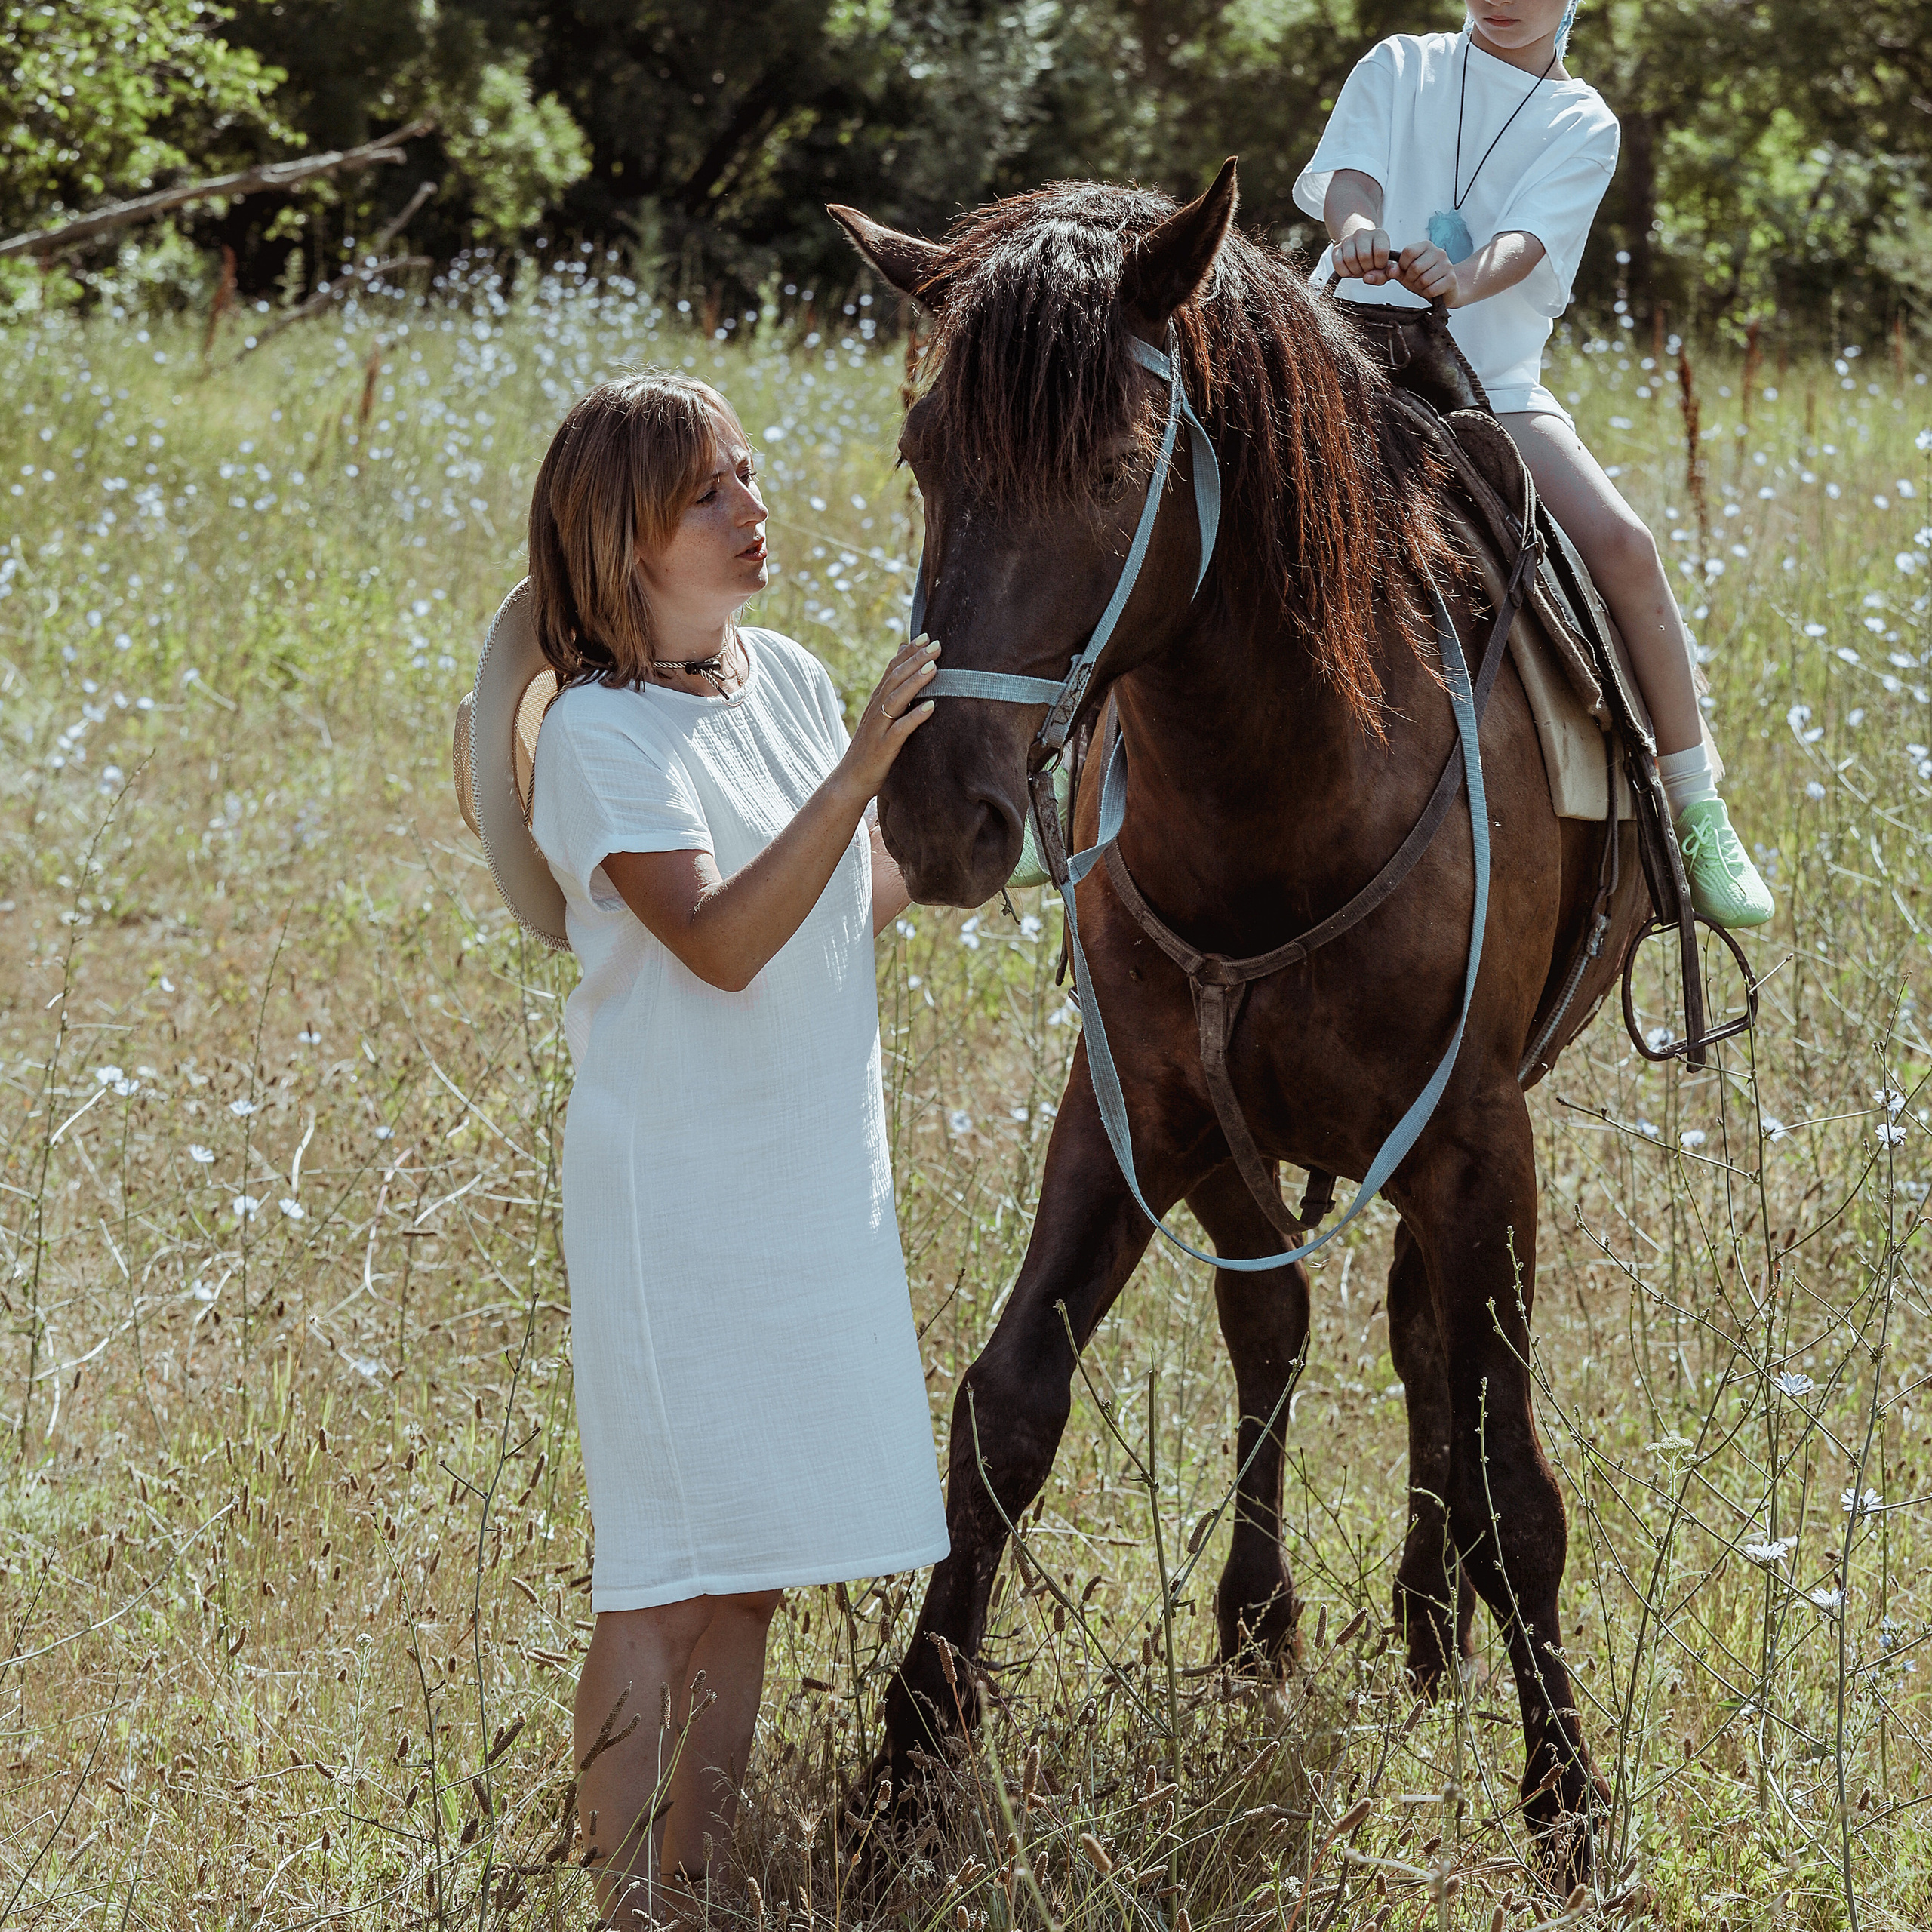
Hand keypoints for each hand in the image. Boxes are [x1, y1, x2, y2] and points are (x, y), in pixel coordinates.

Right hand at [837, 633, 938, 800]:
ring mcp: (879, 728)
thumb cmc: (870, 749)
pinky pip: (901, 730)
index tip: (926, 636)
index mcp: (876, 702)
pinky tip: (930, 707)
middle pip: (895, 679)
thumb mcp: (880, 719)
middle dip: (915, 660)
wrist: (851, 780)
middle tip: (936, 644)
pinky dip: (915, 717)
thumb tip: (904, 674)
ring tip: (933, 668)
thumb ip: (891, 696)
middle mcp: (876, 710)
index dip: (908, 652)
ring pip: (896, 699)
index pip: (892, 670)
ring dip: (915, 682)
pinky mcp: (884, 747)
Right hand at [1333, 225, 1392, 285]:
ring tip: (1360, 269)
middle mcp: (1363, 233)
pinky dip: (1345, 273)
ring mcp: (1348, 240)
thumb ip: (1387, 272)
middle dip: (1367, 269)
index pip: (1380, 251)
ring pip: (1350, 260)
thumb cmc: (1375, 259)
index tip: (1378, 265)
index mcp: (1379, 235)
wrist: (1359, 249)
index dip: (1380, 264)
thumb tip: (1376, 276)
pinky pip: (1338, 265)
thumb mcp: (1386, 265)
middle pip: (1364, 256)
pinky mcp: (1336, 249)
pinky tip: (1350, 270)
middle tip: (1368, 269)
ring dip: (1356, 271)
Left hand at [1395, 241, 1461, 305]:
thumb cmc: (1422, 279)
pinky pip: (1431, 290)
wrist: (1443, 290)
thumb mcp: (1405, 274)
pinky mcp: (1451, 279)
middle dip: (1412, 279)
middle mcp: (1439, 252)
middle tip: (1417, 280)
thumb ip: (1395, 270)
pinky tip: (1432, 290)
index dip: (1403, 266)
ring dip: (1420, 287)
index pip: (1408, 252)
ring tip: (1425, 285)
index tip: (1408, 271)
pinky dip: (1428, 293)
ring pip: (1423, 280)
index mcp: (1426, 245)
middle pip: (1415, 267)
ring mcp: (1447, 265)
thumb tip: (1391, 270)